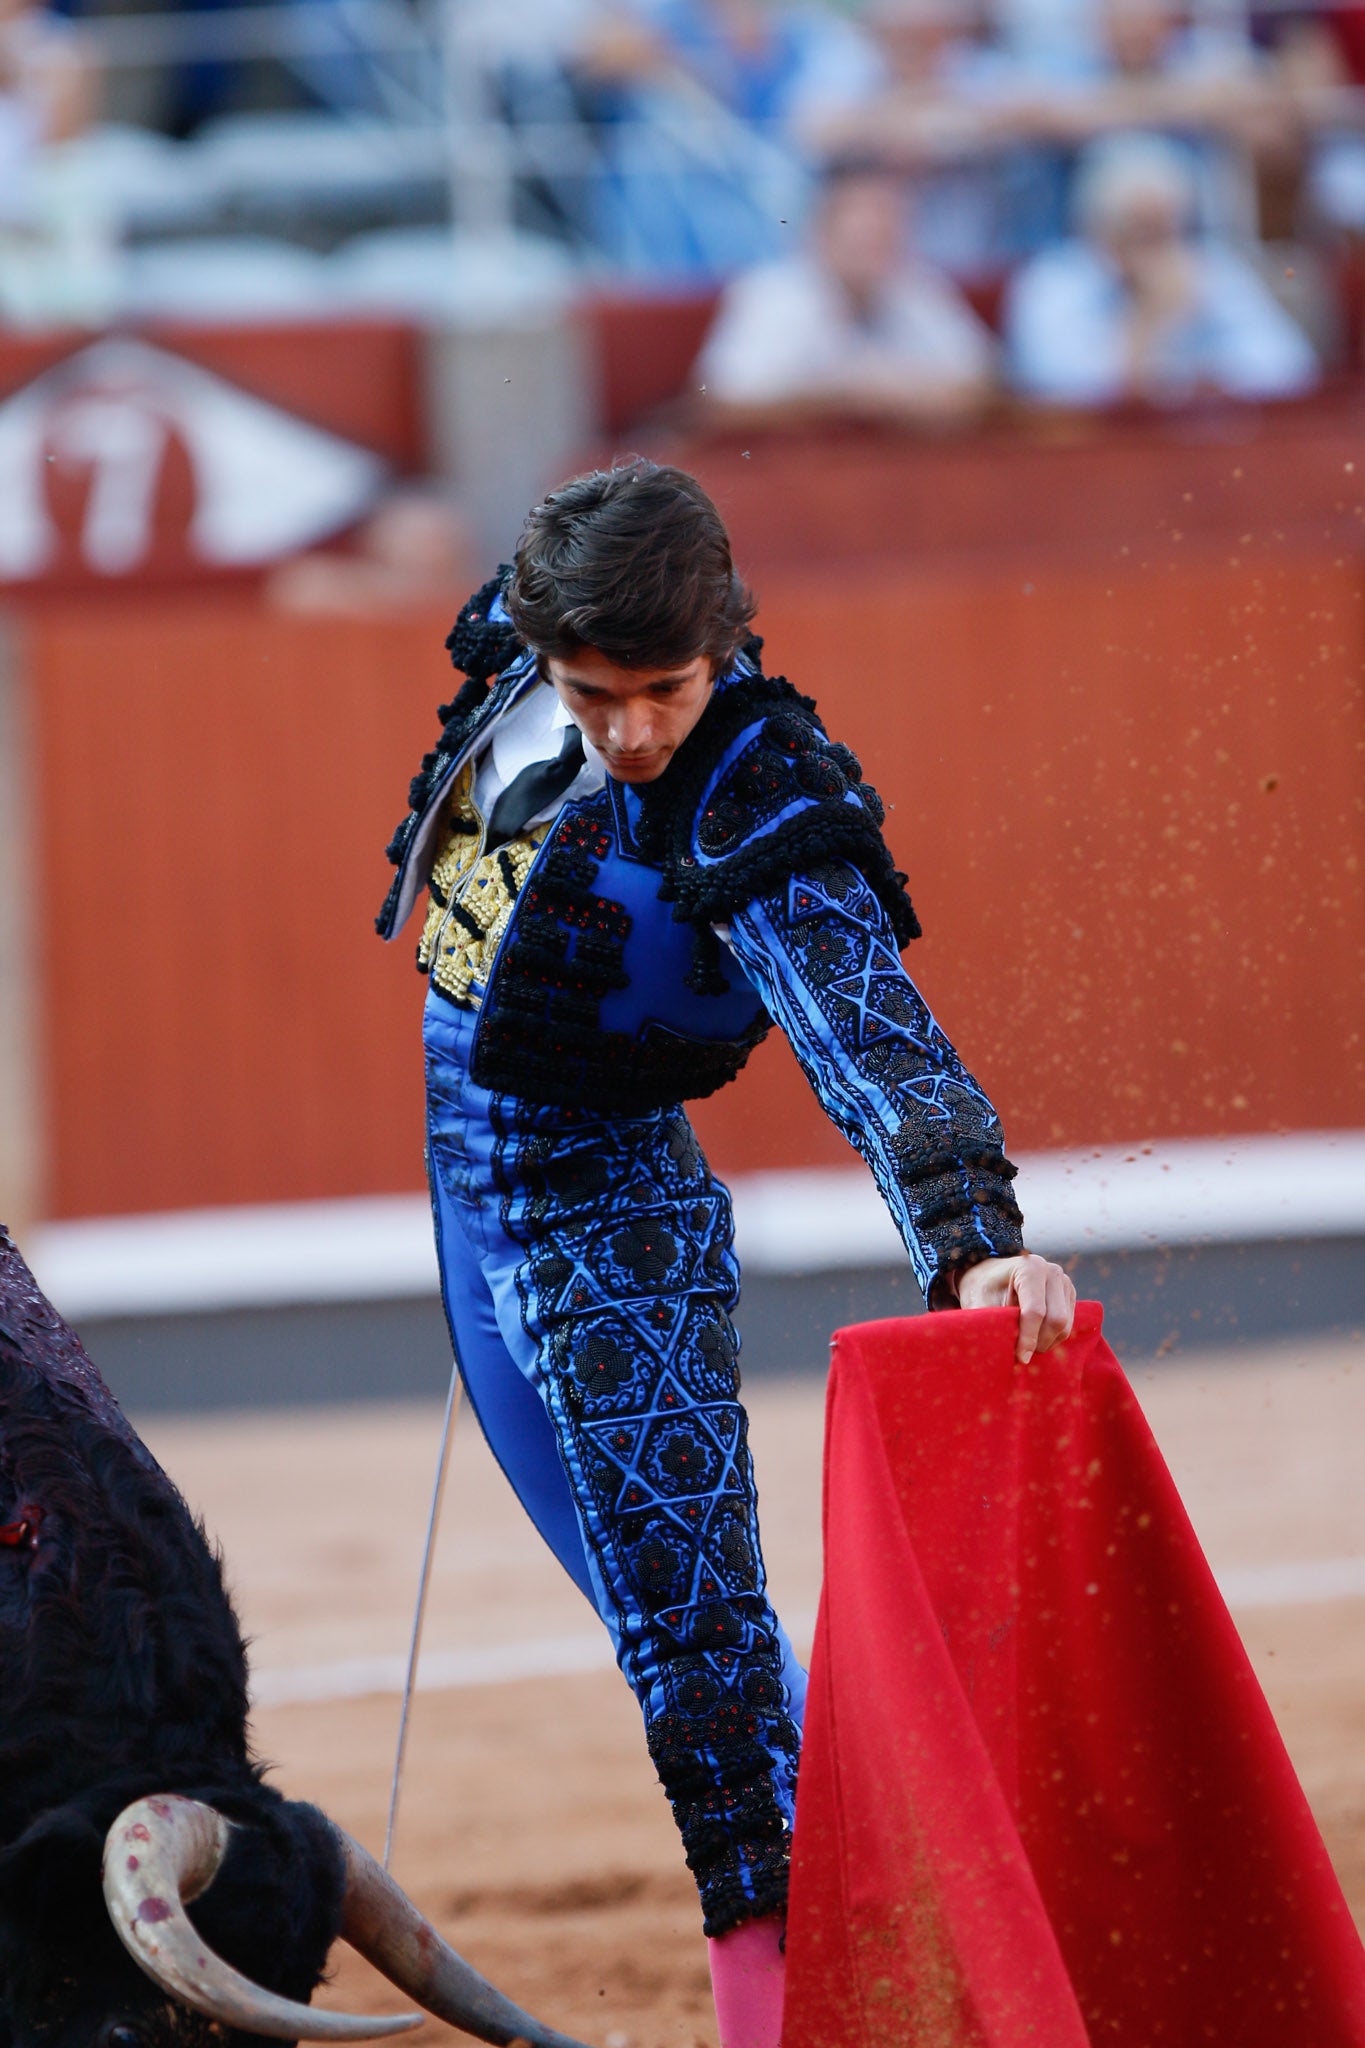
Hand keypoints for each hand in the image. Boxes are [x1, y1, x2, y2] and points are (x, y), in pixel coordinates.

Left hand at [955, 1252, 1076, 1363]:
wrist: (992, 1273)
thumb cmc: (983, 1287)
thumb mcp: (980, 1302)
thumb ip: (991, 1323)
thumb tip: (997, 1351)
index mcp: (1029, 1268)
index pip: (1035, 1311)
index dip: (1028, 1338)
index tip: (1020, 1358)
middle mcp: (1052, 1272)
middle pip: (1056, 1320)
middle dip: (1039, 1342)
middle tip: (1021, 1354)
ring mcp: (1064, 1282)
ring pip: (1064, 1326)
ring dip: (1046, 1342)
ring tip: (1025, 1345)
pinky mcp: (1069, 1295)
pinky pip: (1068, 1326)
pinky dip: (1052, 1338)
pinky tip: (1034, 1337)